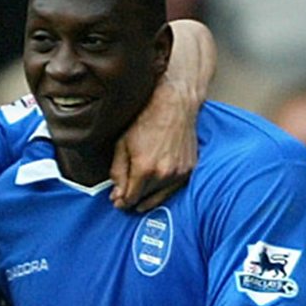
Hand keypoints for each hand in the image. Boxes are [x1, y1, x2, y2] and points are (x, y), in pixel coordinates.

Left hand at [111, 19, 212, 211]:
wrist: (175, 104)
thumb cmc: (146, 118)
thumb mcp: (122, 144)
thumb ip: (118, 172)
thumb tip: (117, 195)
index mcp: (144, 168)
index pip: (130, 199)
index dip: (121, 201)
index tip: (116, 200)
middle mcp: (164, 175)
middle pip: (144, 199)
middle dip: (132, 199)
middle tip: (123, 196)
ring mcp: (179, 173)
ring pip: (160, 197)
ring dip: (148, 197)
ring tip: (138, 193)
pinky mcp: (189, 170)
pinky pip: (174, 189)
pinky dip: (163, 190)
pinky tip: (154, 186)